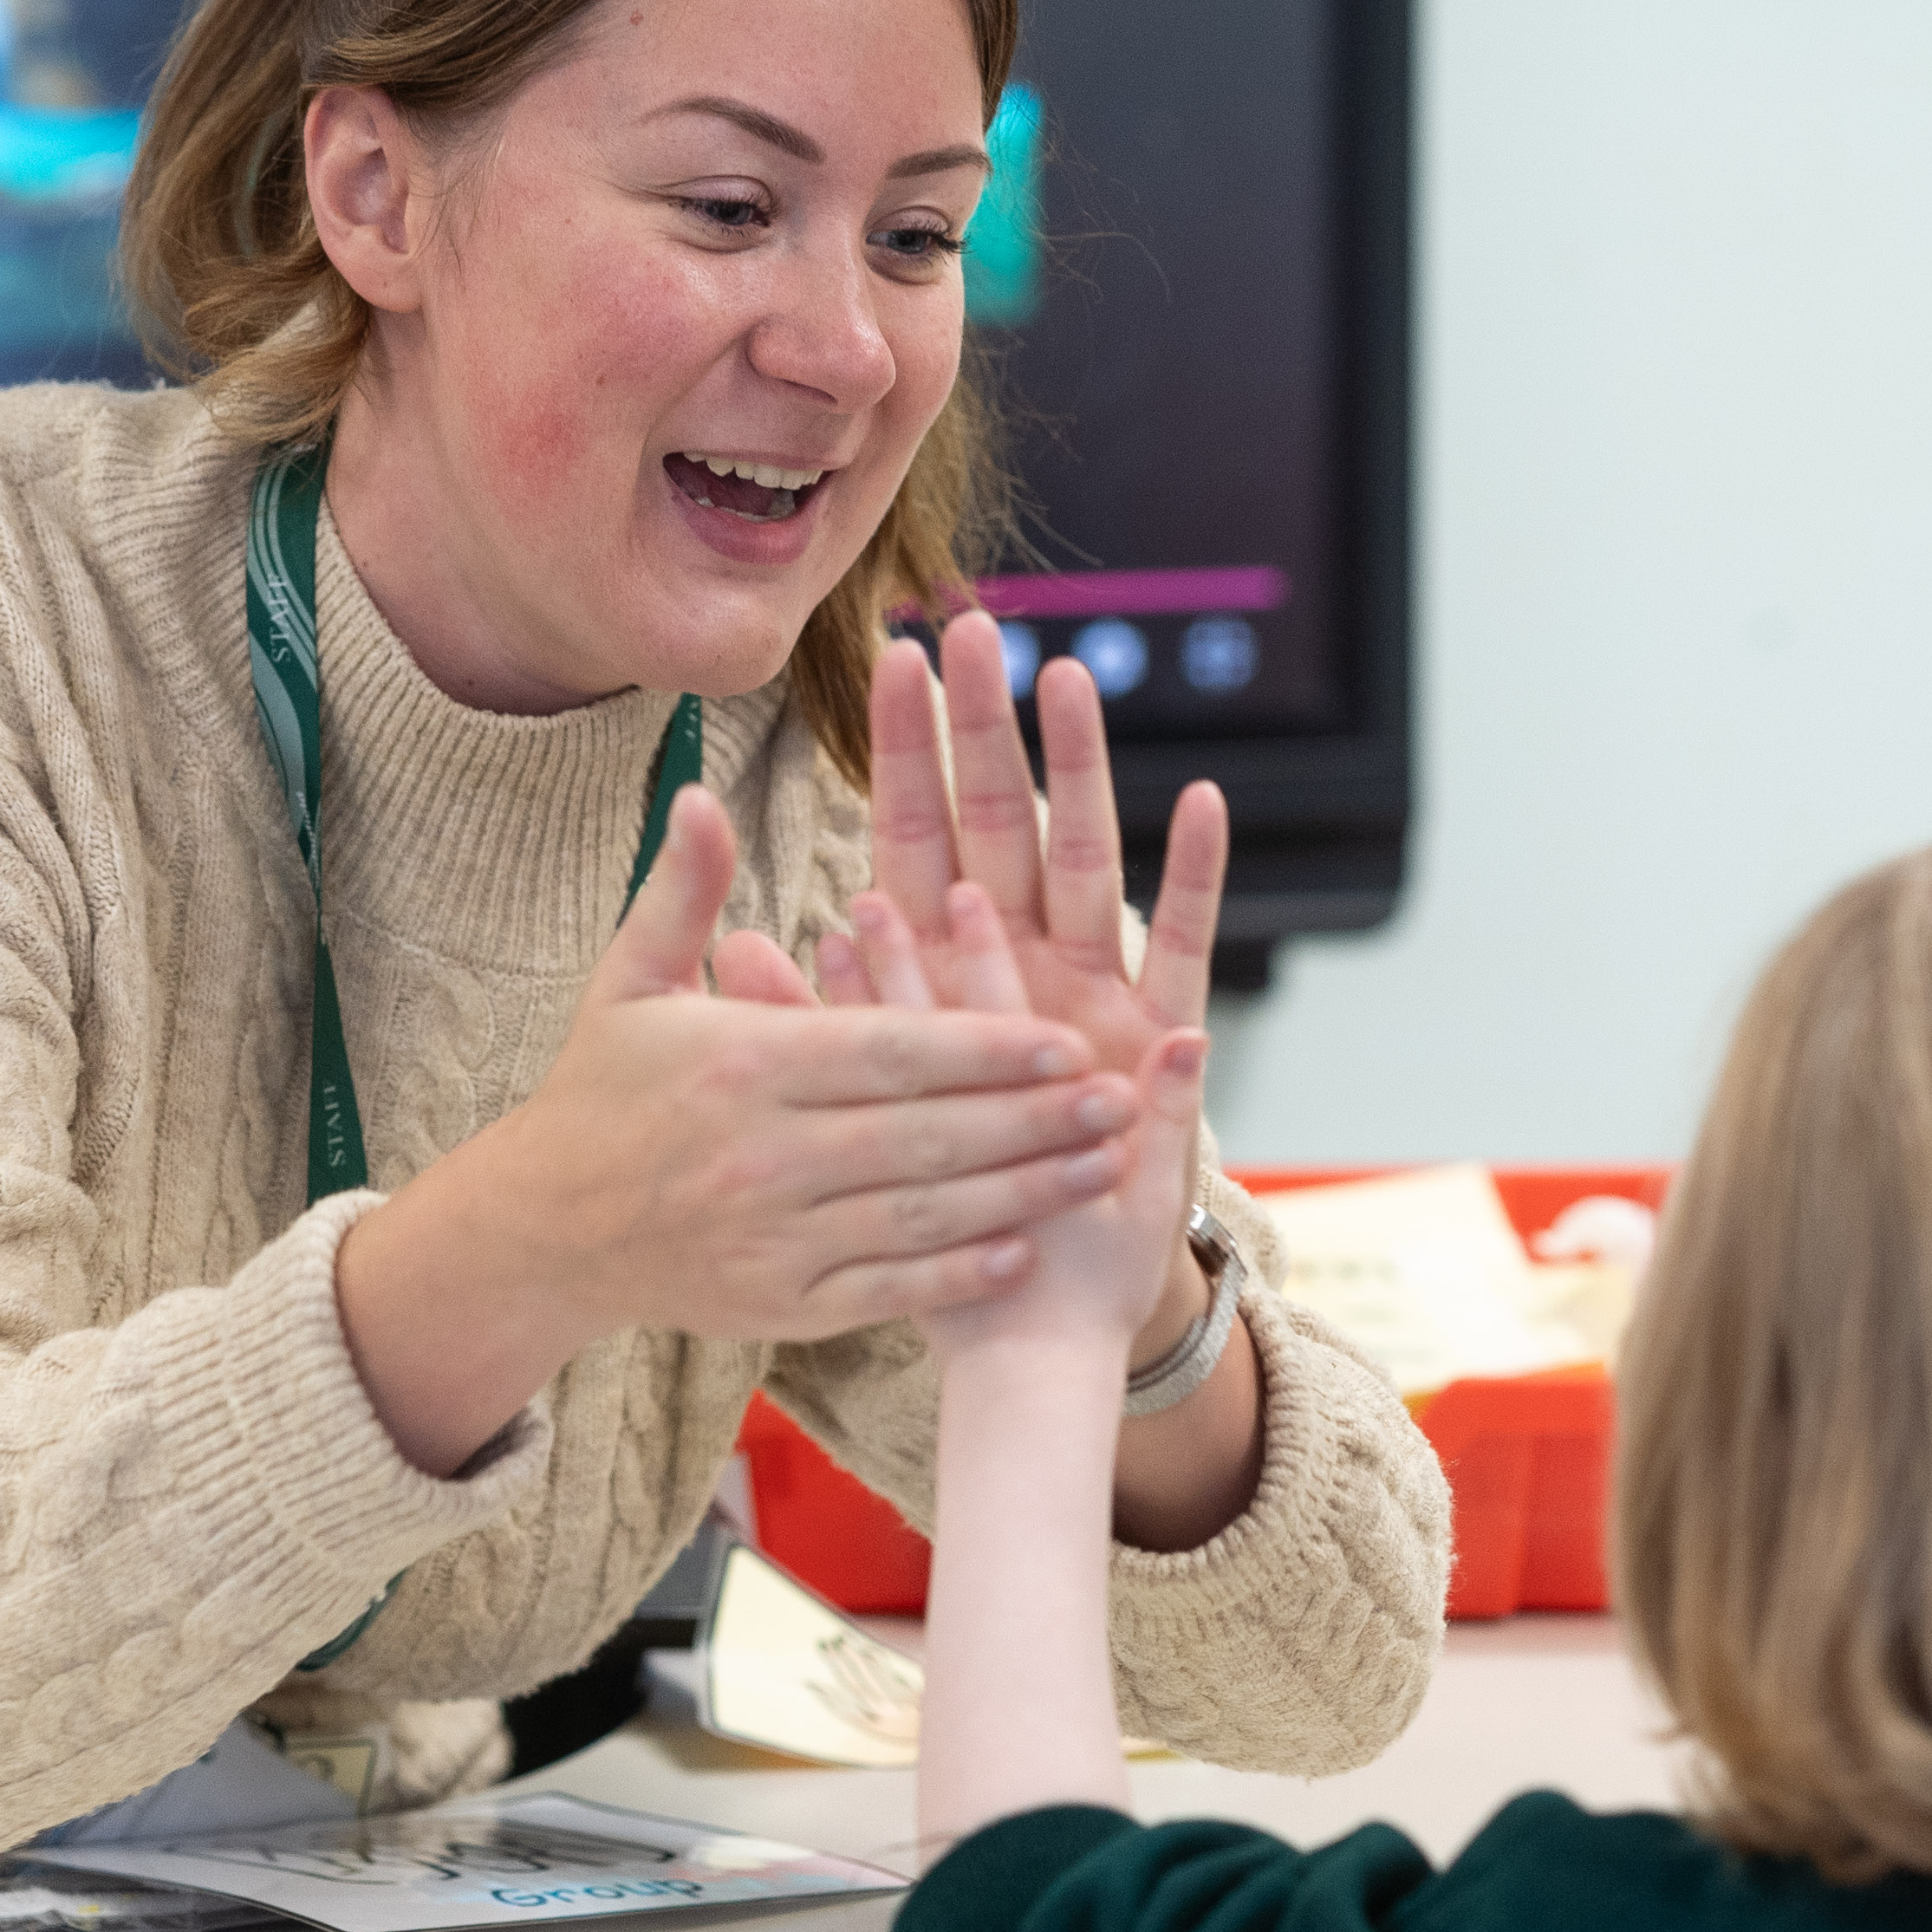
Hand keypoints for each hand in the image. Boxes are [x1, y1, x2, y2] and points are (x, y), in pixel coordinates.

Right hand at [335, 788, 1135, 1471]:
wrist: (543, 1231)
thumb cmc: (601, 1090)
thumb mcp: (629, 979)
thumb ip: (683, 889)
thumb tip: (702, 791)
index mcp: (742, 1066)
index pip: (889, 1052)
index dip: (984, 1047)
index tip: (1065, 1037)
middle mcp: (764, 1157)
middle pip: (926, 1136)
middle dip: (1033, 1120)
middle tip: (1118, 1099)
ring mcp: (774, 1239)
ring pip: (923, 1218)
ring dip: (1022, 1194)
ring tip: (1102, 1167)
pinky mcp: (780, 1306)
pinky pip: (888, 1291)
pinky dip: (958, 1275)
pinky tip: (1024, 1249)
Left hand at [857, 614, 1233, 1360]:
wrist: (1027, 1302)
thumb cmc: (937, 1196)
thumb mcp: (856, 1111)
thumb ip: (800, 1024)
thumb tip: (730, 945)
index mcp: (949, 967)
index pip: (918, 835)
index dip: (905, 752)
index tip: (889, 658)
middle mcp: (1023, 960)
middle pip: (1002, 821)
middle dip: (986, 727)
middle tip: (973, 630)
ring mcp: (1091, 991)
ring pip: (1083, 857)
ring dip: (1080, 771)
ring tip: (1070, 683)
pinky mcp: (1153, 1041)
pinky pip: (1175, 947)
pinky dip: (1189, 879)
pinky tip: (1201, 805)